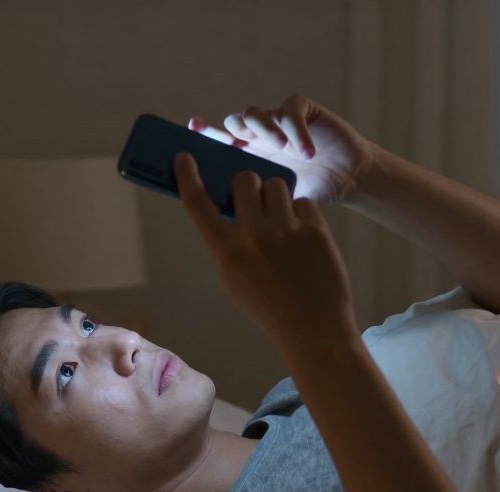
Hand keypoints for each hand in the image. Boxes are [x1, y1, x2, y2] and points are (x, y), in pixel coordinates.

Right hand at [174, 152, 358, 352]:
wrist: (313, 327)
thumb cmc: (268, 304)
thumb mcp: (233, 278)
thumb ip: (227, 242)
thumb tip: (224, 205)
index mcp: (226, 252)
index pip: (198, 203)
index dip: (188, 176)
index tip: (184, 157)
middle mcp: (254, 236)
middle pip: (244, 179)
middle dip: (248, 185)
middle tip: (254, 200)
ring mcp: (286, 231)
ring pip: (275, 185)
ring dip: (275, 196)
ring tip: (281, 221)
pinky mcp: (315, 229)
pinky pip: (302, 201)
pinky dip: (301, 214)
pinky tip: (303, 238)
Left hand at [190, 94, 372, 204]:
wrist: (347, 181)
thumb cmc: (310, 192)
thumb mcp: (275, 203)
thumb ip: (251, 201)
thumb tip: (224, 213)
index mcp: (246, 156)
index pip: (218, 142)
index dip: (205, 134)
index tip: (194, 128)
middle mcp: (258, 136)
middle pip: (234, 123)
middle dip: (233, 129)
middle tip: (240, 142)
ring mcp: (279, 121)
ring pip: (257, 112)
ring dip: (265, 127)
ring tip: (281, 148)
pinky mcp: (304, 111)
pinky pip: (292, 110)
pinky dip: (297, 130)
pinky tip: (307, 152)